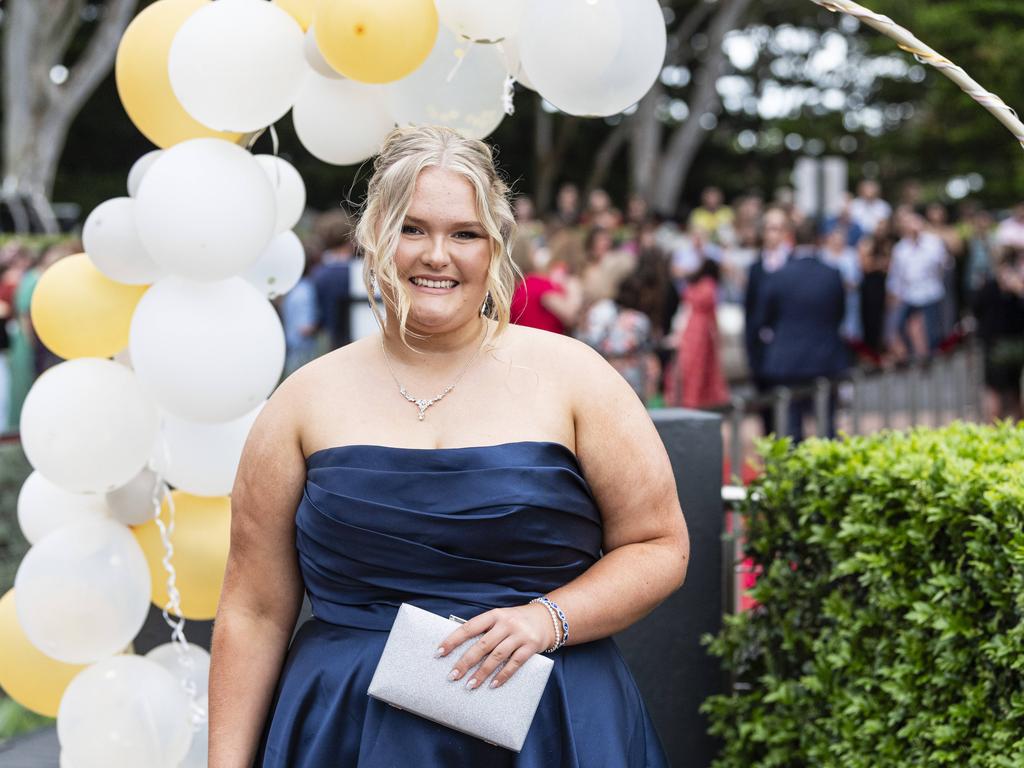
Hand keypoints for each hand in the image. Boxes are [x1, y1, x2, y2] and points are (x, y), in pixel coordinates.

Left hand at [436, 603, 554, 690]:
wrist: (548, 618)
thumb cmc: (516, 620)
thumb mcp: (500, 617)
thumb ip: (484, 629)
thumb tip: (459, 647)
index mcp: (494, 615)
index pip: (469, 627)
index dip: (453, 640)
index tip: (439, 652)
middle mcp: (506, 624)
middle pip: (482, 645)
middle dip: (465, 662)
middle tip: (452, 676)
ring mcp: (519, 635)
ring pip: (497, 656)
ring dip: (482, 672)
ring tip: (469, 685)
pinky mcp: (530, 647)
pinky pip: (515, 664)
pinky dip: (503, 675)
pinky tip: (493, 685)